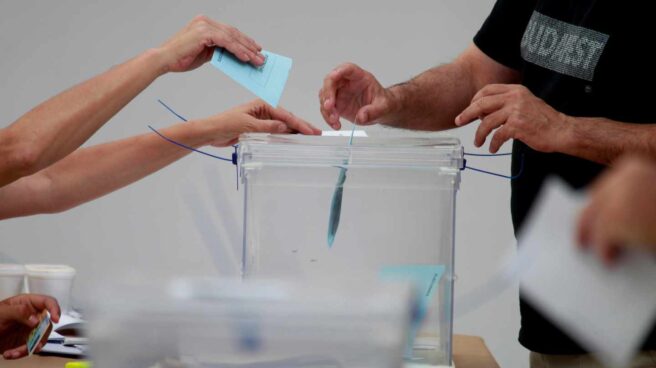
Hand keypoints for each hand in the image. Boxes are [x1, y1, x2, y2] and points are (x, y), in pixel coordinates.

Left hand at [0, 294, 60, 359]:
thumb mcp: (3, 312)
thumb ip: (19, 312)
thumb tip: (36, 319)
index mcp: (28, 303)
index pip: (48, 302)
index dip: (55, 309)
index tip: (55, 319)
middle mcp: (32, 316)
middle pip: (47, 324)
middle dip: (41, 335)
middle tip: (32, 342)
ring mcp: (30, 329)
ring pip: (40, 339)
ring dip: (29, 348)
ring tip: (15, 352)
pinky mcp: (26, 341)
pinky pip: (30, 348)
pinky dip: (21, 353)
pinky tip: (10, 353)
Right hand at [158, 15, 264, 72]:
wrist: (165, 60)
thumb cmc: (181, 58)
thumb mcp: (204, 53)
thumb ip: (218, 51)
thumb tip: (234, 56)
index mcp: (205, 24)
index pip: (230, 32)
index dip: (244, 41)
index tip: (255, 49)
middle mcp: (205, 22)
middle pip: (234, 33)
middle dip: (249, 46)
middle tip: (261, 56)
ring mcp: (205, 25)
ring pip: (232, 37)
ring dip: (247, 50)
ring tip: (257, 60)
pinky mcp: (204, 33)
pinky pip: (226, 42)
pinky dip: (238, 50)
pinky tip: (246, 58)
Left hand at [196, 100, 321, 146]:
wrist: (212, 132)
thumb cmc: (225, 123)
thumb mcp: (247, 125)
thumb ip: (267, 126)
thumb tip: (284, 127)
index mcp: (262, 105)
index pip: (285, 115)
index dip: (299, 123)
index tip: (311, 131)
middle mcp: (264, 111)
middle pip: (287, 119)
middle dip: (302, 126)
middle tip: (316, 134)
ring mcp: (262, 120)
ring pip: (283, 126)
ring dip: (295, 132)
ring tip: (309, 137)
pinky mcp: (259, 129)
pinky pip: (276, 133)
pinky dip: (285, 136)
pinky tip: (293, 140)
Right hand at [319, 63, 395, 129]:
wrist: (381, 111)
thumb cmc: (382, 102)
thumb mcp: (383, 107)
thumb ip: (373, 111)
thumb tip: (362, 116)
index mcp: (358, 76)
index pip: (347, 69)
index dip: (338, 71)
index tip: (333, 77)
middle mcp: (346, 83)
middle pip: (330, 81)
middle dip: (327, 94)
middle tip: (329, 107)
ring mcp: (339, 93)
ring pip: (324, 96)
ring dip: (326, 109)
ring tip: (334, 120)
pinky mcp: (336, 104)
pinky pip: (326, 109)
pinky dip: (328, 118)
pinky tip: (335, 124)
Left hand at [455, 84, 569, 152]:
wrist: (562, 131)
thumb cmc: (544, 121)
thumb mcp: (525, 104)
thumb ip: (506, 105)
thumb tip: (484, 113)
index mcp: (516, 90)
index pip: (487, 90)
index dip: (474, 100)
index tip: (468, 110)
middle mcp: (514, 97)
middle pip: (481, 103)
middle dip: (467, 114)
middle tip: (459, 121)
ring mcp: (516, 111)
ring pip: (486, 122)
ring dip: (479, 134)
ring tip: (478, 142)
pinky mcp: (517, 126)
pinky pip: (497, 135)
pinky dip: (493, 144)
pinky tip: (493, 148)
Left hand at [577, 156, 655, 264]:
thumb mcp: (650, 198)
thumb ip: (638, 201)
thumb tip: (617, 220)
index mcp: (633, 167)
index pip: (603, 187)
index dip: (596, 204)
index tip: (590, 215)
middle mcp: (622, 177)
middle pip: (592, 202)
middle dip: (587, 220)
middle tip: (582, 237)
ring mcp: (618, 198)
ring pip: (592, 221)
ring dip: (590, 237)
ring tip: (588, 249)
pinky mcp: (616, 221)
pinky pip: (601, 241)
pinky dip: (605, 253)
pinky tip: (609, 262)